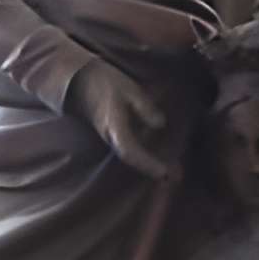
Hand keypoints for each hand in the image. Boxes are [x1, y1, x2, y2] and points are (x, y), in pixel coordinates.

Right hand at [69, 62, 173, 178]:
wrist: (81, 82)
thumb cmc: (106, 83)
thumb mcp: (130, 89)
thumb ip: (145, 107)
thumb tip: (160, 124)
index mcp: (113, 127)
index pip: (129, 151)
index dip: (146, 163)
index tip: (164, 172)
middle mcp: (110, 139)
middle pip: (132, 162)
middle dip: (153, 170)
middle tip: (177, 177)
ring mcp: (111, 140)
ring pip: (132, 158)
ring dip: (151, 166)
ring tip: (174, 173)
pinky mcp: (115, 137)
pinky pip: (132, 152)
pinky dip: (146, 158)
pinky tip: (161, 159)